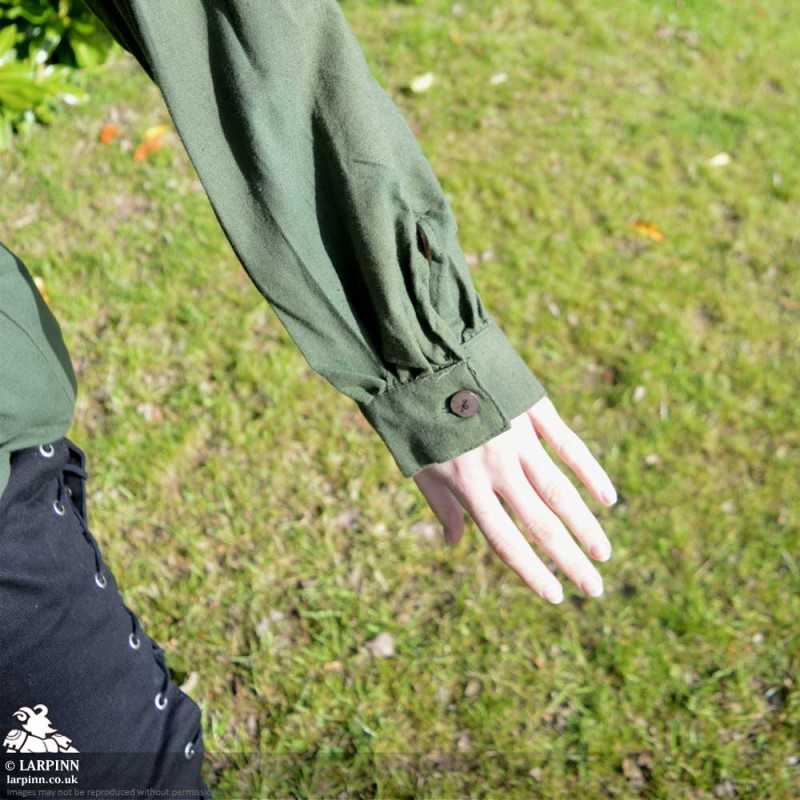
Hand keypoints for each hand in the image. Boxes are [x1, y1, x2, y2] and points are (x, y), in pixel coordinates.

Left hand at [413, 396, 616, 603]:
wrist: (424, 356)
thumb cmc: (416, 417)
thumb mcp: (418, 465)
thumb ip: (441, 505)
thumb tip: (454, 543)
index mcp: (466, 484)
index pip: (505, 541)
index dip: (532, 572)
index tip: (557, 596)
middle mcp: (497, 466)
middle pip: (541, 523)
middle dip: (570, 559)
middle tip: (596, 588)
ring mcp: (518, 437)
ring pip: (560, 490)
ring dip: (586, 525)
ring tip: (604, 553)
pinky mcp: (532, 410)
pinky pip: (568, 446)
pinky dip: (589, 472)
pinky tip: (607, 498)